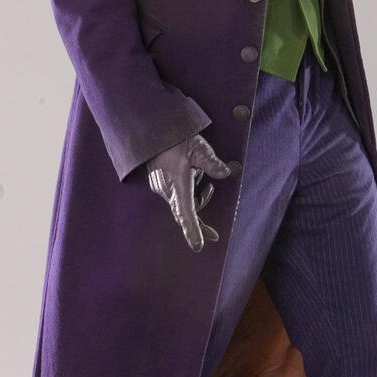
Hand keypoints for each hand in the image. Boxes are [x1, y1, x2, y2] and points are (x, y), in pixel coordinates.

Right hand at [146, 133, 238, 251]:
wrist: (151, 130)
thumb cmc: (174, 138)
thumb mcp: (197, 148)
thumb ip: (211, 162)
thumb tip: (225, 174)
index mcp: (177, 185)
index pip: (185, 213)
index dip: (192, 230)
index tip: (198, 246)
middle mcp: (167, 190)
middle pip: (183, 214)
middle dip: (198, 225)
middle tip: (214, 235)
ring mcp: (162, 187)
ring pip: (181, 202)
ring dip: (197, 200)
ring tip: (209, 186)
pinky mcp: (160, 182)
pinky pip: (176, 194)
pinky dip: (189, 192)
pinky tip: (196, 177)